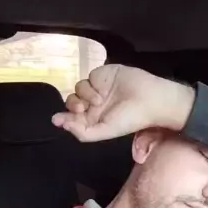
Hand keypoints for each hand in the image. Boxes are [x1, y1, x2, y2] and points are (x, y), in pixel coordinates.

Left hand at [52, 64, 194, 141]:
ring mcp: (97, 88)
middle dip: (71, 107)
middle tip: (80, 110)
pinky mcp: (102, 75)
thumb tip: (60, 124)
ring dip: (82, 96)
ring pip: (77, 90)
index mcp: (93, 119)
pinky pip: (87, 78)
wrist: (150, 99)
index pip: (72, 118)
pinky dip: (90, 87)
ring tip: (97, 101)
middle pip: (71, 103)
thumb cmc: (130, 119)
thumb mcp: (105, 131)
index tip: (57, 119)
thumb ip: (83, 132)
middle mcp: (93, 104)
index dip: (63, 118)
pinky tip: (100, 93)